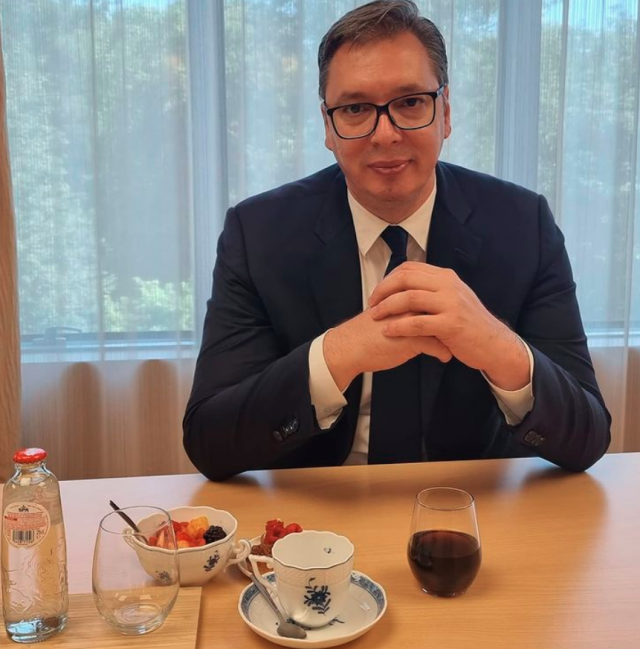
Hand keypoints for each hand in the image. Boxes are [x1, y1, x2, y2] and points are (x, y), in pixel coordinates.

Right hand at [323, 308, 452, 391]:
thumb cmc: (364, 333)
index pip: (432, 294)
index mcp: (402, 295)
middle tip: (460, 331)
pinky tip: (444, 357)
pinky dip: (442, 352)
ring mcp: (411, 320)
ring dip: (451, 337)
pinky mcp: (410, 338)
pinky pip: (435, 345)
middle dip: (452, 319)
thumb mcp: (386, 314)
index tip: (451, 316)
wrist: (349, 347)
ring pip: (441, 324)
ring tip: (454, 345)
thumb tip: (416, 312)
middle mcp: (409, 304)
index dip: (444, 305)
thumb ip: (402, 309)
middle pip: (440, 307)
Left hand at [368, 262, 529, 390]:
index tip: (378, 292)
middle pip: (405, 279)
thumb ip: (433, 289)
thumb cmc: (469, 324)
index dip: (389, 278)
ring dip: (387, 307)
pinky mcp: (450, 324)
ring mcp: (450, 304)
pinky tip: (388, 331)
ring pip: (409, 298)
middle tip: (372, 303)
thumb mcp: (453, 298)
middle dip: (383, 290)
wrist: (494, 344)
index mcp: (446, 276)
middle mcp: (448, 285)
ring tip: (375, 316)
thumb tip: (407, 284)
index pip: (410, 268)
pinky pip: (417, 322)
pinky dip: (399, 326)